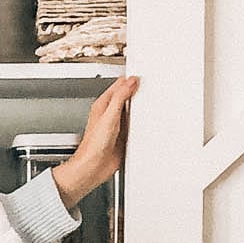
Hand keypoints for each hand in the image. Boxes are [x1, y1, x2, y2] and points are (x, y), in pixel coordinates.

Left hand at [52, 75, 139, 207]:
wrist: (92, 167)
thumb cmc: (93, 145)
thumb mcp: (109, 117)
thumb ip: (120, 98)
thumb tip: (130, 82)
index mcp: (103, 105)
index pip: (119, 85)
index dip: (131, 79)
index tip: (142, 75)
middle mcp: (110, 114)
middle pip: (127, 97)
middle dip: (138, 91)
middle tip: (149, 86)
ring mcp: (117, 125)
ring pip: (132, 111)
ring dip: (140, 107)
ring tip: (151, 100)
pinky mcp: (123, 136)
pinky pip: (135, 125)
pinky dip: (142, 123)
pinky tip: (147, 122)